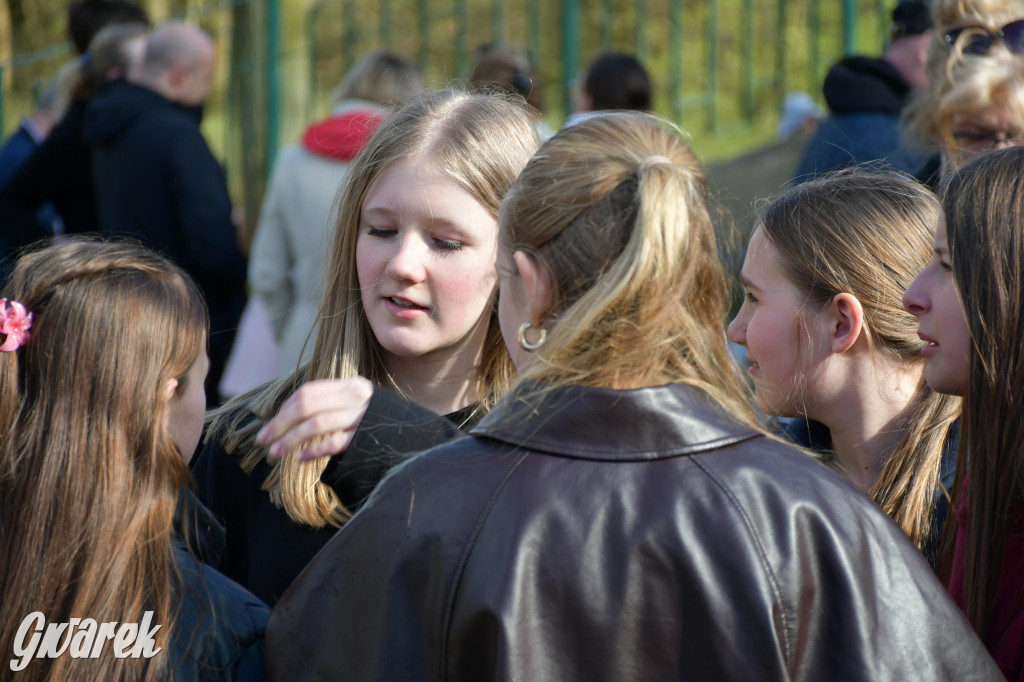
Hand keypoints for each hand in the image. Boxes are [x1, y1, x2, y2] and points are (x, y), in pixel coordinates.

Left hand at [255, 377, 373, 461]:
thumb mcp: (357, 406)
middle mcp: (357, 396)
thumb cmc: (380, 424)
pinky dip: (313, 450)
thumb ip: (332, 405)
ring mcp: (363, 416)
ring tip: (276, 453)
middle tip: (264, 441)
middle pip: (307, 405)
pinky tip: (300, 458)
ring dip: (291, 439)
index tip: (268, 428)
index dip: (284, 410)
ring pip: (317, 423)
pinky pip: (334, 442)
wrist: (417, 436)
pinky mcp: (368, 437)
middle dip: (280, 424)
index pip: (308, 392)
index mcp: (351, 385)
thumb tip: (290, 417)